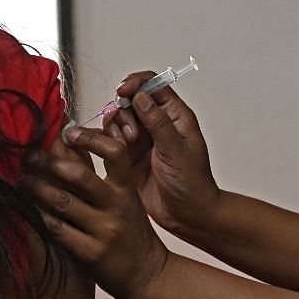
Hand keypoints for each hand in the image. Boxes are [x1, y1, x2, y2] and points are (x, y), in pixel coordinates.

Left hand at [24, 129, 168, 298]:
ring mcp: (103, 230)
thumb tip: (69, 143)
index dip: (90, 139)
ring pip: (62, 202)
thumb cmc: (131, 232)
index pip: (114, 153)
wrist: (148, 274)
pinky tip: (26, 209)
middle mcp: (116, 207)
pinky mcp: (90, 253)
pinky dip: (38, 217)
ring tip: (21, 180)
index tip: (67, 133)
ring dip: (36, 188)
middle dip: (49, 163)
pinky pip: (57, 230)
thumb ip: (100, 174)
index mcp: (126, 189)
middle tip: (29, 155)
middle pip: (80, 176)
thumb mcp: (125, 199)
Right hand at [104, 73, 219, 236]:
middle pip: (130, 101)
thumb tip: (142, 96)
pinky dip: (105, 141)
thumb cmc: (192, 184)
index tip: (123, 91)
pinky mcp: (127, 156)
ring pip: (118, 119)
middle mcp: (157, 124)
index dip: (136, 83)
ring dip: (115, 128)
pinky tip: (111, 151)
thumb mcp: (177, 150)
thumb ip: (158, 123)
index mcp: (175, 116)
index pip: (154, 85)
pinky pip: (110, 140)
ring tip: (124, 147)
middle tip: (132, 136)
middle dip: (124, 112)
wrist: (187, 215)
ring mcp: (141, 140)